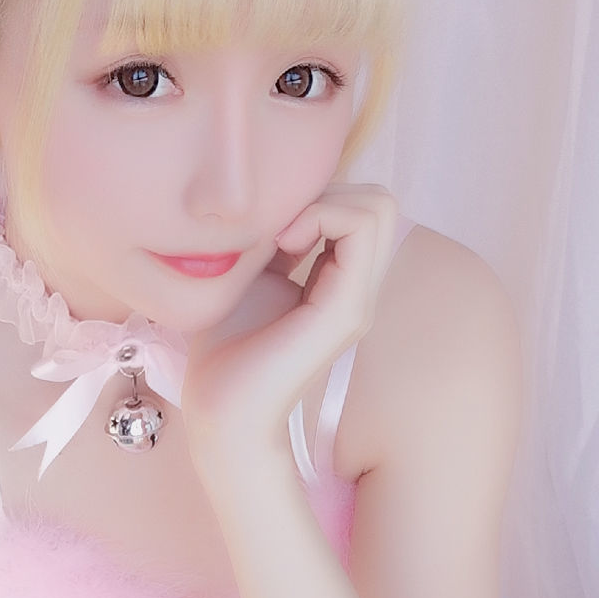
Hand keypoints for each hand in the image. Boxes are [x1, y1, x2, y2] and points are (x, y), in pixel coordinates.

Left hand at [180, 182, 401, 467]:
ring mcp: (358, 300)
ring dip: (325, 199)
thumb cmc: (224, 348)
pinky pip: (362, 228)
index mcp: (337, 282)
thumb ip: (274, 237)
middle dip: (326, 190)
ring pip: (378, 206)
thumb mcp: (248, 274)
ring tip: (283, 232)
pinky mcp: (347, 309)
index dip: (316, 194)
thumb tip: (288, 194)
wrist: (220, 407)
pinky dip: (322, 214)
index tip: (271, 224)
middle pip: (377, 200)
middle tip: (279, 224)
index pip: (359, 206)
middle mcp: (357, 289)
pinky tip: (283, 240)